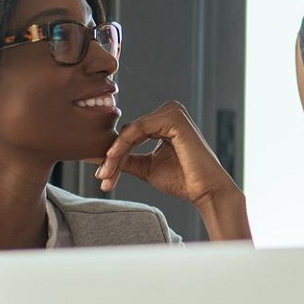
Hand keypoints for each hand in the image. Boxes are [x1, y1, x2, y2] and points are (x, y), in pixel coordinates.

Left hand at [91, 101, 239, 208]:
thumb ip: (126, 159)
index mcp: (165, 122)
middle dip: (112, 157)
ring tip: (105, 176)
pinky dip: (123, 146)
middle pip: (128, 132)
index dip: (113, 156)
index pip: (131, 134)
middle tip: (101, 178)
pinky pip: (138, 130)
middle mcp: (170, 112)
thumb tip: (97, 158)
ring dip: (114, 154)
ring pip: (130, 132)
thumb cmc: (183, 180)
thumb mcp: (147, 168)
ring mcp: (173, 112)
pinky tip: (113, 160)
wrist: (205, 191)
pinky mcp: (173, 118)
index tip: (102, 176)